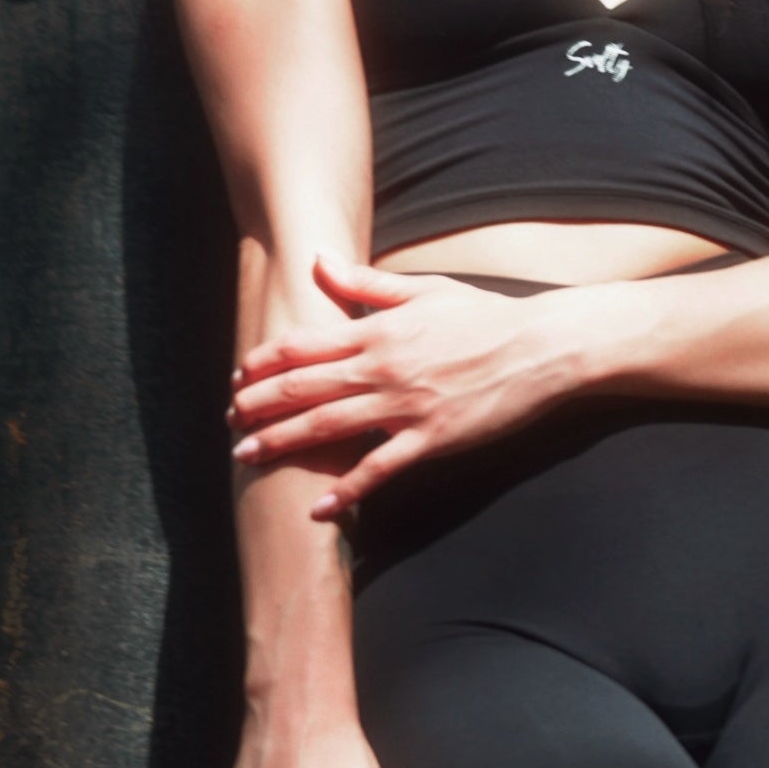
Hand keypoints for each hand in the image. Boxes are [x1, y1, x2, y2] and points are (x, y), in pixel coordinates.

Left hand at [229, 253, 572, 515]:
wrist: (540, 348)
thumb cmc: (484, 317)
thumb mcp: (423, 290)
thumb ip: (365, 283)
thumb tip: (318, 260)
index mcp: (378, 330)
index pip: (303, 345)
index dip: (263, 362)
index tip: (237, 375)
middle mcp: (382, 368)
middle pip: (302, 388)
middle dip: (257, 405)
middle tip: (228, 421)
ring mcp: (405, 406)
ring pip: (327, 427)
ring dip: (281, 442)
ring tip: (247, 455)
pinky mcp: (430, 440)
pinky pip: (379, 469)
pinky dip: (347, 490)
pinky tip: (319, 507)